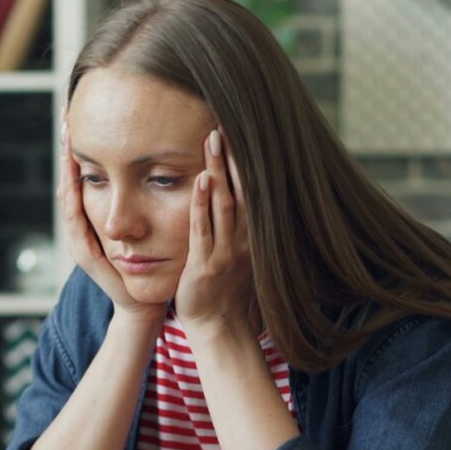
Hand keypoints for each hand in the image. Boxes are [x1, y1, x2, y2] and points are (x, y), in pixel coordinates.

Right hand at [56, 120, 165, 323]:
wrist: (143, 302)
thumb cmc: (149, 263)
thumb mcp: (144, 224)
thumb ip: (143, 198)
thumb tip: (157, 162)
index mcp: (94, 218)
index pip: (83, 175)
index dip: (80, 148)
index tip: (80, 116)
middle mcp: (82, 227)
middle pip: (69, 180)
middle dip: (67, 149)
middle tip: (66, 117)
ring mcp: (79, 239)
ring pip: (67, 196)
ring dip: (66, 168)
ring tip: (67, 139)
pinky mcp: (85, 253)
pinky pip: (74, 219)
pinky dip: (72, 197)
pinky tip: (73, 177)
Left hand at [174, 128, 253, 332]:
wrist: (218, 327)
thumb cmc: (223, 288)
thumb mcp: (236, 252)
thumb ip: (237, 224)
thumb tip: (236, 193)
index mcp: (252, 235)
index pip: (251, 190)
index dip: (245, 161)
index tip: (238, 131)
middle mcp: (244, 240)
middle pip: (241, 189)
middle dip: (233, 157)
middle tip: (223, 123)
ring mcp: (227, 252)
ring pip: (224, 204)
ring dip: (218, 170)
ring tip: (212, 140)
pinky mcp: (206, 265)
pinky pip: (203, 230)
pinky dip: (201, 204)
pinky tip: (198, 180)